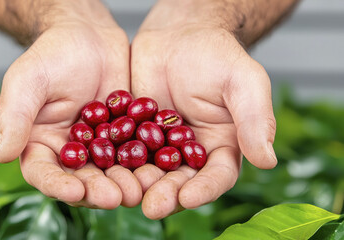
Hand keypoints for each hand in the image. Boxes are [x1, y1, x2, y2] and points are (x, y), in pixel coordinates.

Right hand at [0, 1, 141, 208]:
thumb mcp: (28, 81)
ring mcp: (99, 146)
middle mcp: (69, 151)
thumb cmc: (51, 55)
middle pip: (81, 180)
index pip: (44, 173)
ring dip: (124, 184)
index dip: (58, 186)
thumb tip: (2, 154)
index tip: (75, 191)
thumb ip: (14, 117)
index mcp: (40, 144)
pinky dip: (144, 163)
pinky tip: (155, 169)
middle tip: (115, 197)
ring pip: (110, 173)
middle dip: (97, 191)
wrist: (88, 36)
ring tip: (137, 188)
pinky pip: (134, 153)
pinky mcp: (124, 136)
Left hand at [131, 2, 276, 218]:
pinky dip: (114, 159)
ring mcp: (159, 144)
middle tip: (151, 206)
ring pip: (148, 170)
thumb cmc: (218, 55)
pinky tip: (103, 168)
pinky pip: (123, 148)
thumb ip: (255, 120)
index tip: (188, 198)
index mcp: (220, 147)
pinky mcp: (134, 132)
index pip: (216, 176)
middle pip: (179, 181)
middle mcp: (189, 152)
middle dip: (166, 194)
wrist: (180, 34)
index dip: (204, 190)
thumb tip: (268, 160)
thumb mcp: (243, 82)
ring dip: (137, 184)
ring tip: (125, 193)